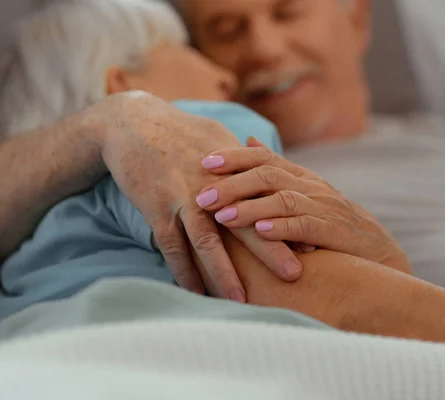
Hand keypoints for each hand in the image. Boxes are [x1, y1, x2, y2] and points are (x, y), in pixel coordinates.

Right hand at [91, 92, 300, 299]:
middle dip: (269, 249)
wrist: (132, 123)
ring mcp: (181, 196)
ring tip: (240, 299)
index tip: (311, 247)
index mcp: (230, 168)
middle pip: (243, 220)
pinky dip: (183, 270)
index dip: (288, 222)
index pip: (265, 199)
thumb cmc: (180, 131)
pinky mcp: (155, 207)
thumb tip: (274, 170)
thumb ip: (244, 160)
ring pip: (206, 240)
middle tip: (294, 274)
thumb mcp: (217, 137)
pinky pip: (171, 246)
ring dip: (223, 272)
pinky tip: (195, 292)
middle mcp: (209, 184)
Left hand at [196, 138, 410, 273]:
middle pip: (268, 175)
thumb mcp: (302, 189)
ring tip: (222, 217)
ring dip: (250, 208)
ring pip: (283, 200)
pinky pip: (306, 226)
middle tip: (202, 197)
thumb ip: (275, 167)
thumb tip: (246, 139)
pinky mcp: (334, 231)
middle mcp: (310, 186)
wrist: (375, 248)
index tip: (204, 163)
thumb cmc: (329, 220)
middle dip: (232, 185)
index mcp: (299, 175)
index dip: (234, 157)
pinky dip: (281, 228)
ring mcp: (323, 206)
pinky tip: (260, 231)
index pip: (264, 157)